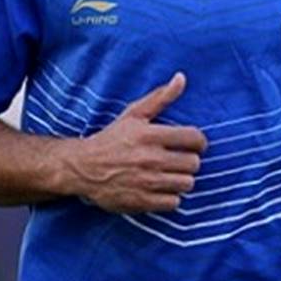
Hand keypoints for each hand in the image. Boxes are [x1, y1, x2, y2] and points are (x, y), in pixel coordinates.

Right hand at [66, 73, 206, 213]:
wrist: (83, 168)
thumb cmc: (112, 139)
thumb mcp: (134, 113)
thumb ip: (161, 97)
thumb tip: (182, 78)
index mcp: (150, 135)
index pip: (195, 139)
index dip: (198, 141)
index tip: (192, 144)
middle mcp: (151, 159)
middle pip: (193, 164)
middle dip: (189, 161)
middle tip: (178, 159)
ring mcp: (147, 182)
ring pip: (187, 184)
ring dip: (181, 179)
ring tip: (170, 174)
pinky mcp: (142, 201)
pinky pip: (174, 203)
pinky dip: (170, 197)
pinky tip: (160, 188)